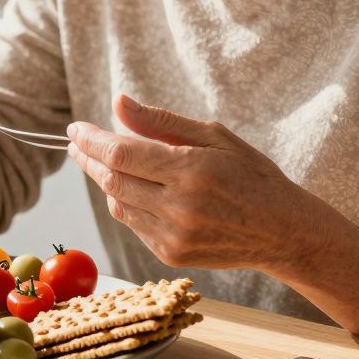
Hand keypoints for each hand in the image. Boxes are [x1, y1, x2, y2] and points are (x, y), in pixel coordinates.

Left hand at [66, 94, 333, 274]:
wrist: (283, 231)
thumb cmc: (251, 175)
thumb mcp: (214, 137)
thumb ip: (160, 121)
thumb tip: (117, 103)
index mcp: (190, 170)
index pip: (121, 153)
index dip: (91, 140)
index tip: (75, 129)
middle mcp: (178, 206)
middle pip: (111, 180)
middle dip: (88, 159)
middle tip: (76, 143)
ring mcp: (173, 235)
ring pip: (117, 204)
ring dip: (104, 181)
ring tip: (101, 162)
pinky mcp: (170, 254)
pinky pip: (132, 224)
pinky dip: (124, 203)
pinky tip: (129, 188)